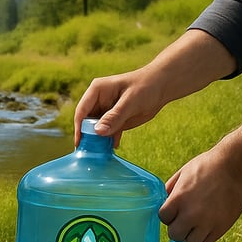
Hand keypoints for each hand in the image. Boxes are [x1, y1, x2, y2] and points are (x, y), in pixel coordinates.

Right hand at [73, 30, 236, 145]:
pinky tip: (112, 151)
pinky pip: (107, 134)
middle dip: (88, 138)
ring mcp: (106, 112)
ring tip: (99, 155)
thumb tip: (98, 132)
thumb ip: (114, 116)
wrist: (162, 87)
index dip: (79, 128)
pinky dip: (108, 143)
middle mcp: (98, 102)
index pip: (82, 111)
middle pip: (86, 123)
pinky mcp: (115, 121)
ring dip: (98, 142)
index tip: (80, 143)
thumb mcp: (130, 101)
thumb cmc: (145, 86)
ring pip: (96, 131)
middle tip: (89, 154)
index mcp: (97, 91)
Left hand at [158, 147, 241, 241]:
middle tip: (185, 219)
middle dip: (178, 227)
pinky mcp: (221, 228)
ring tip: (199, 221)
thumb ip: (171, 190)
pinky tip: (209, 222)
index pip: (163, 218)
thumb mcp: (183, 173)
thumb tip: (164, 204)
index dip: (168, 214)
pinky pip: (207, 241)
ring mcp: (207, 223)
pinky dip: (206, 234)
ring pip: (191, 241)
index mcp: (178, 199)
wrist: (237, 167)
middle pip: (175, 235)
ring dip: (192, 233)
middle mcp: (191, 214)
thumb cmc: (209, 166)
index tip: (175, 210)